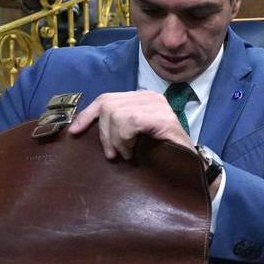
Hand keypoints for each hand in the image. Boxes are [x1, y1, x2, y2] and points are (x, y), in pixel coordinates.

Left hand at [68, 92, 220, 196]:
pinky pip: (129, 122)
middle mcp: (150, 97)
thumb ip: (117, 126)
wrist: (189, 166)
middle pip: (107, 104)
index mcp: (141, 99)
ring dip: (116, 139)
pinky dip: (125, 140)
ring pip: (115, 113)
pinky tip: (133, 151)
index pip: (106, 98)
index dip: (87, 114)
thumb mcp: (133, 136)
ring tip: (126, 153)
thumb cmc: (160, 153)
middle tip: (112, 154)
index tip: (74, 131)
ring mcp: (158, 105)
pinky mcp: (162, 117)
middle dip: (103, 133)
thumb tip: (85, 126)